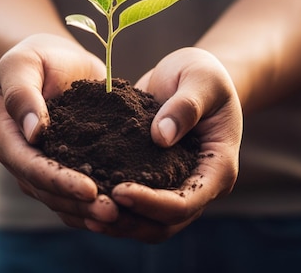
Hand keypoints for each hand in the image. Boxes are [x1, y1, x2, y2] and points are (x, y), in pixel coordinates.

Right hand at [0, 33, 118, 225]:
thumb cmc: (35, 58)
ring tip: (123, 217)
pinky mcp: (71, 168)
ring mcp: (48, 169)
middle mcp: (26, 162)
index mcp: (10, 140)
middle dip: (81, 206)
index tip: (90, 189)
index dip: (60, 181)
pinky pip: (81, 195)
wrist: (56, 61)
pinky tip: (126, 211)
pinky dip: (100, 204)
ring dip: (92, 213)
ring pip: (65, 202)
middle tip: (114, 213)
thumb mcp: (22, 64)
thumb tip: (34, 131)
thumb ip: (22, 94)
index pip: (32, 168)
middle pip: (50, 193)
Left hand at [84, 47, 242, 242]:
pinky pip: (135, 207)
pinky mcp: (156, 182)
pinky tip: (82, 200)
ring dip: (117, 223)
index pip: (185, 202)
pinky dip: (112, 207)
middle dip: (129, 221)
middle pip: (165, 224)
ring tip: (83, 213)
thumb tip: (160, 137)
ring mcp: (177, 188)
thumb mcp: (201, 80)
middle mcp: (199, 187)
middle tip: (92, 209)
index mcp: (217, 169)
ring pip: (148, 225)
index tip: (119, 189)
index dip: (152, 203)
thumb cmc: (203, 75)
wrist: (194, 78)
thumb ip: (185, 106)